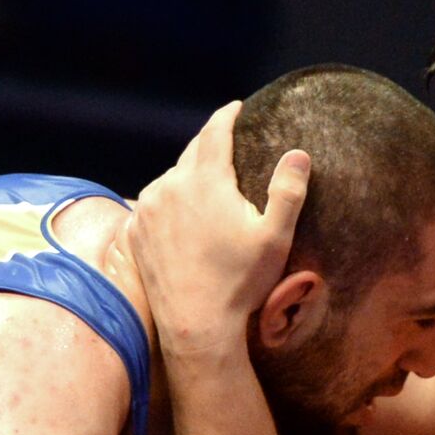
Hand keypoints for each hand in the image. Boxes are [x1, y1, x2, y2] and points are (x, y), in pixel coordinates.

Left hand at [125, 101, 309, 353]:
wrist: (195, 326)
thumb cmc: (240, 283)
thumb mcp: (275, 237)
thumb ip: (288, 191)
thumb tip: (299, 153)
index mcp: (205, 179)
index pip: (215, 131)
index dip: (229, 115)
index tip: (239, 108)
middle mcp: (170, 185)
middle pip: (193, 153)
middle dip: (211, 146)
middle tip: (229, 146)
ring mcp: (148, 208)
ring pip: (172, 179)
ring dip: (190, 178)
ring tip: (209, 189)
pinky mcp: (135, 232)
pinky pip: (154, 205)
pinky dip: (170, 203)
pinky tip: (184, 218)